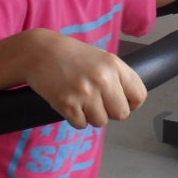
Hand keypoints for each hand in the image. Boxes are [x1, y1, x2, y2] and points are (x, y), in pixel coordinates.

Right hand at [24, 30, 146, 128]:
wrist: (39, 52)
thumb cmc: (71, 55)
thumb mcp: (101, 58)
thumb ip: (117, 77)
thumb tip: (130, 101)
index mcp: (114, 65)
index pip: (139, 96)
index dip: (131, 103)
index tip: (121, 101)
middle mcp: (102, 79)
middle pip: (121, 114)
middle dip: (111, 112)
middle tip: (99, 102)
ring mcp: (85, 93)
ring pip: (101, 122)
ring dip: (92, 116)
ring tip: (82, 101)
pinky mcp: (67, 105)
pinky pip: (81, 124)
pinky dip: (76, 119)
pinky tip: (71, 104)